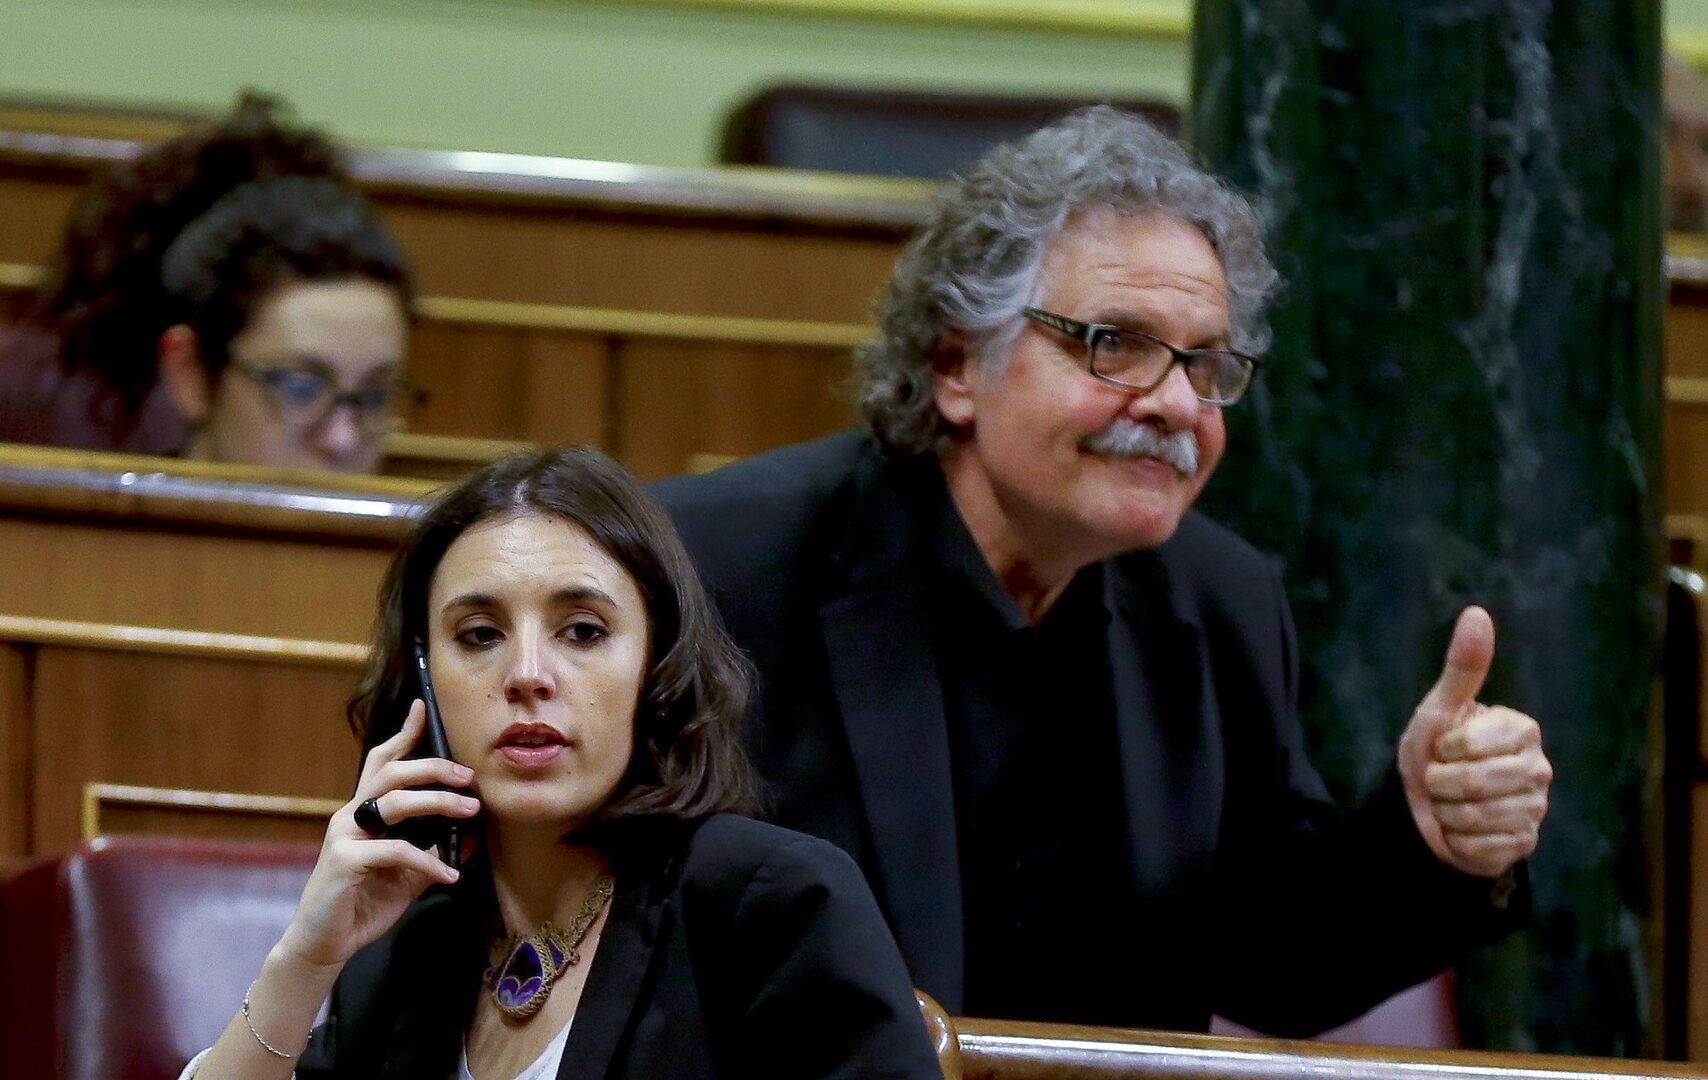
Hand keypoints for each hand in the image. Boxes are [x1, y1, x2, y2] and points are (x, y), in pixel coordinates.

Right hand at [276, 702, 480, 972]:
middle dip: (434, 768)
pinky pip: (395, 850)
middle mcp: (351, 815)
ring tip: (471, 811)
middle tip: (469, 776)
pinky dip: (428, 860)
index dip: (403, 734)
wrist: (326, 943)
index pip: (382, 762)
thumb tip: (473, 834)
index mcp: (364, 812)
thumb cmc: (364, 902)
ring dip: (438, 803)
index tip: (423, 708)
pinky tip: (449, 874)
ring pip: (394, 803)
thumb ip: (434, 851)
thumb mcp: (408, 873)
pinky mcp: (343, 861)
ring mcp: (344, 836)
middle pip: (392, 773)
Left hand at [1396, 606, 1551, 877]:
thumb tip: (1477, 613)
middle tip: (1440, 779)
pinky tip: (1459, 830)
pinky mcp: (1524, 845)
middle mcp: (1539, 769)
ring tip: (1448, 803)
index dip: (1445, 749)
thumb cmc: (1434, 750)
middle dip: (1441, 783)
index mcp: (1523, 731)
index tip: (1442, 747)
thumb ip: (1463, 666)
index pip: (1475, 744)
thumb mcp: (1440, 708)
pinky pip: (1483, 848)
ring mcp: (1536, 809)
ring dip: (1446, 813)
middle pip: (1477, 784)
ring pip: (1479, 818)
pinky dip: (1458, 841)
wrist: (1424, 806)